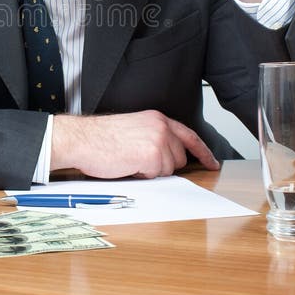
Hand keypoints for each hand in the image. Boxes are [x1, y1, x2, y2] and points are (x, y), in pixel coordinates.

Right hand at [51, 110, 219, 178]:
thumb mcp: (134, 129)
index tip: (212, 162)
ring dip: (151, 171)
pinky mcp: (151, 156)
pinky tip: (127, 164)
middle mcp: (161, 126)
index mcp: (157, 118)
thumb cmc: (100, 137)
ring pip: (168, 169)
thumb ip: (154, 137)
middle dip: (163, 165)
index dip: (203, 151)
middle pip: (180, 157)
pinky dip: (142, 175)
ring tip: (130, 159)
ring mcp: (158, 140)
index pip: (189, 135)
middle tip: (138, 160)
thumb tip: (169, 156)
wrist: (81, 139)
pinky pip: (156, 175)